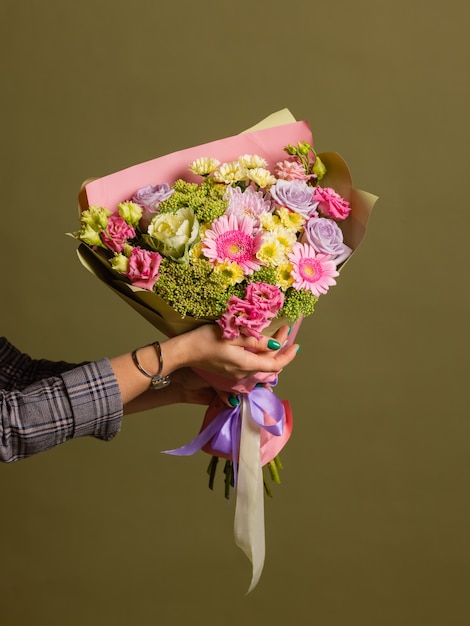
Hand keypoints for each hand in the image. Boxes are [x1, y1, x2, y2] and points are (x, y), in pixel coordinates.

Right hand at [161, 324, 297, 380]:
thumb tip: (276, 346)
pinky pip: (252, 370)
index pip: (275, 365)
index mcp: (246, 364)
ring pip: (261, 369)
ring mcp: (235, 376)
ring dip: (271, 356)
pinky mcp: (229, 374)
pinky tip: (260, 352)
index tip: (297, 344)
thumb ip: (255, 341)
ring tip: (277, 340)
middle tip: (285, 332)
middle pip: (269, 367)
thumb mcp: (233, 335)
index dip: (288, 356)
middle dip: (281, 352)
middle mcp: (243, 374)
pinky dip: (261, 360)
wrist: (184, 352)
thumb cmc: (205, 340)